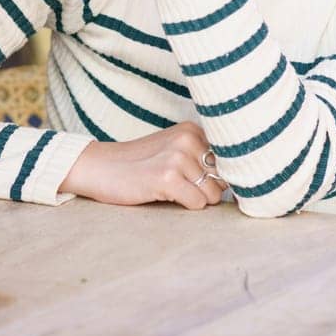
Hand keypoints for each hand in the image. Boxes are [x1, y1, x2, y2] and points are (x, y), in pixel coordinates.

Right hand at [60, 122, 226, 209]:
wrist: (98, 167)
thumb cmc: (137, 164)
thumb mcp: (171, 151)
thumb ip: (201, 160)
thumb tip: (237, 184)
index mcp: (191, 130)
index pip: (229, 160)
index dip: (220, 177)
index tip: (204, 182)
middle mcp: (187, 139)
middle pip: (222, 180)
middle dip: (205, 190)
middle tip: (178, 186)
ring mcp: (177, 157)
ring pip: (211, 195)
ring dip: (193, 199)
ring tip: (168, 189)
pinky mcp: (166, 177)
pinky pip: (197, 204)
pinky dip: (184, 206)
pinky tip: (162, 194)